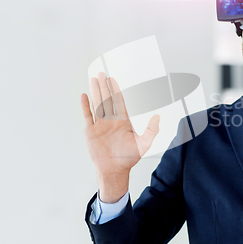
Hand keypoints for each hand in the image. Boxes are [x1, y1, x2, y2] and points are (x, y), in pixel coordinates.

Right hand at [81, 72, 159, 202]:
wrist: (115, 171)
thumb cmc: (129, 158)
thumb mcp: (144, 144)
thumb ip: (152, 130)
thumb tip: (158, 116)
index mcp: (123, 121)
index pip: (118, 101)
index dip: (115, 90)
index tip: (113, 79)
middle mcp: (111, 120)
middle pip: (107, 99)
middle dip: (104, 86)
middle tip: (101, 73)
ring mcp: (100, 125)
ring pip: (97, 104)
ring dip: (95, 92)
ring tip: (93, 79)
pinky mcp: (91, 132)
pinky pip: (88, 116)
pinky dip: (85, 106)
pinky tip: (84, 95)